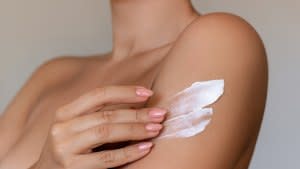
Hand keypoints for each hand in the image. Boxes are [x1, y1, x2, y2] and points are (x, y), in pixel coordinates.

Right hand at [32, 85, 166, 168]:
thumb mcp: (78, 126)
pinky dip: (129, 152)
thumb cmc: (71, 148)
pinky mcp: (72, 167)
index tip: (148, 93)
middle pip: (106, 115)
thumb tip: (136, 104)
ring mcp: (65, 148)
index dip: (125, 92)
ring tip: (156, 128)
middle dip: (137, 113)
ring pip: (106, 132)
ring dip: (135, 129)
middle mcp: (62, 128)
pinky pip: (107, 158)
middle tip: (160, 113)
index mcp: (65, 113)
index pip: (98, 95)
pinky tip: (145, 147)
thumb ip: (98, 115)